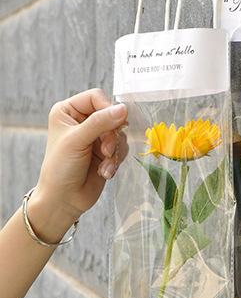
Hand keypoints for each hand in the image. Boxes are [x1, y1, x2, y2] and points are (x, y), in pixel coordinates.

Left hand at [26, 89, 128, 243]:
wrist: (64, 199)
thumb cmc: (60, 168)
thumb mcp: (77, 141)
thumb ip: (100, 122)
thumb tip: (123, 109)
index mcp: (68, 112)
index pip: (96, 97)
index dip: (107, 109)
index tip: (112, 124)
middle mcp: (82, 121)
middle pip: (112, 115)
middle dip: (112, 134)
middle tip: (105, 149)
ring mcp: (95, 137)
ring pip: (120, 133)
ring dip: (115, 150)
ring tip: (104, 163)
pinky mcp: (106, 152)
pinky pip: (122, 148)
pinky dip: (116, 160)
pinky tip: (106, 171)